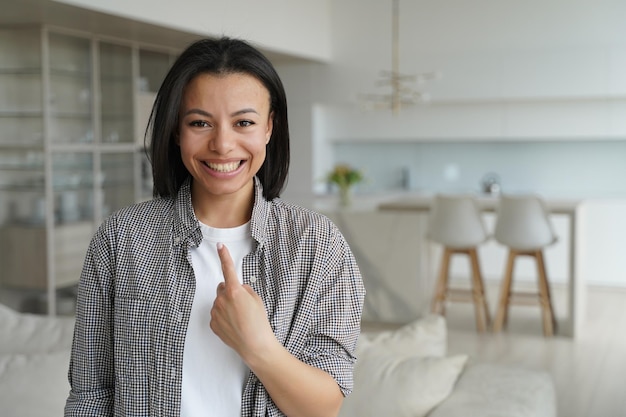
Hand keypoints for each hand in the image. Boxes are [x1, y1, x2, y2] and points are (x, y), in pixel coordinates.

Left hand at [210, 242, 274, 359]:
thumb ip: (244, 290)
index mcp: (234, 291)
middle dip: (230, 292)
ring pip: (219, 302)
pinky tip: (234, 325)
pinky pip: (217, 314)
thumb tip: (237, 289)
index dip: (224, 256)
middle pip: (223, 288)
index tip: (219, 246)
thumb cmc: (259, 322)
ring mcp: (216, 312)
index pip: (228, 269)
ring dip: (227, 305)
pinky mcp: (213, 323)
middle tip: (242, 304)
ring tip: (240, 318)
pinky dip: (224, 317)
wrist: (255, 346)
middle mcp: (222, 299)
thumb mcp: (257, 300)